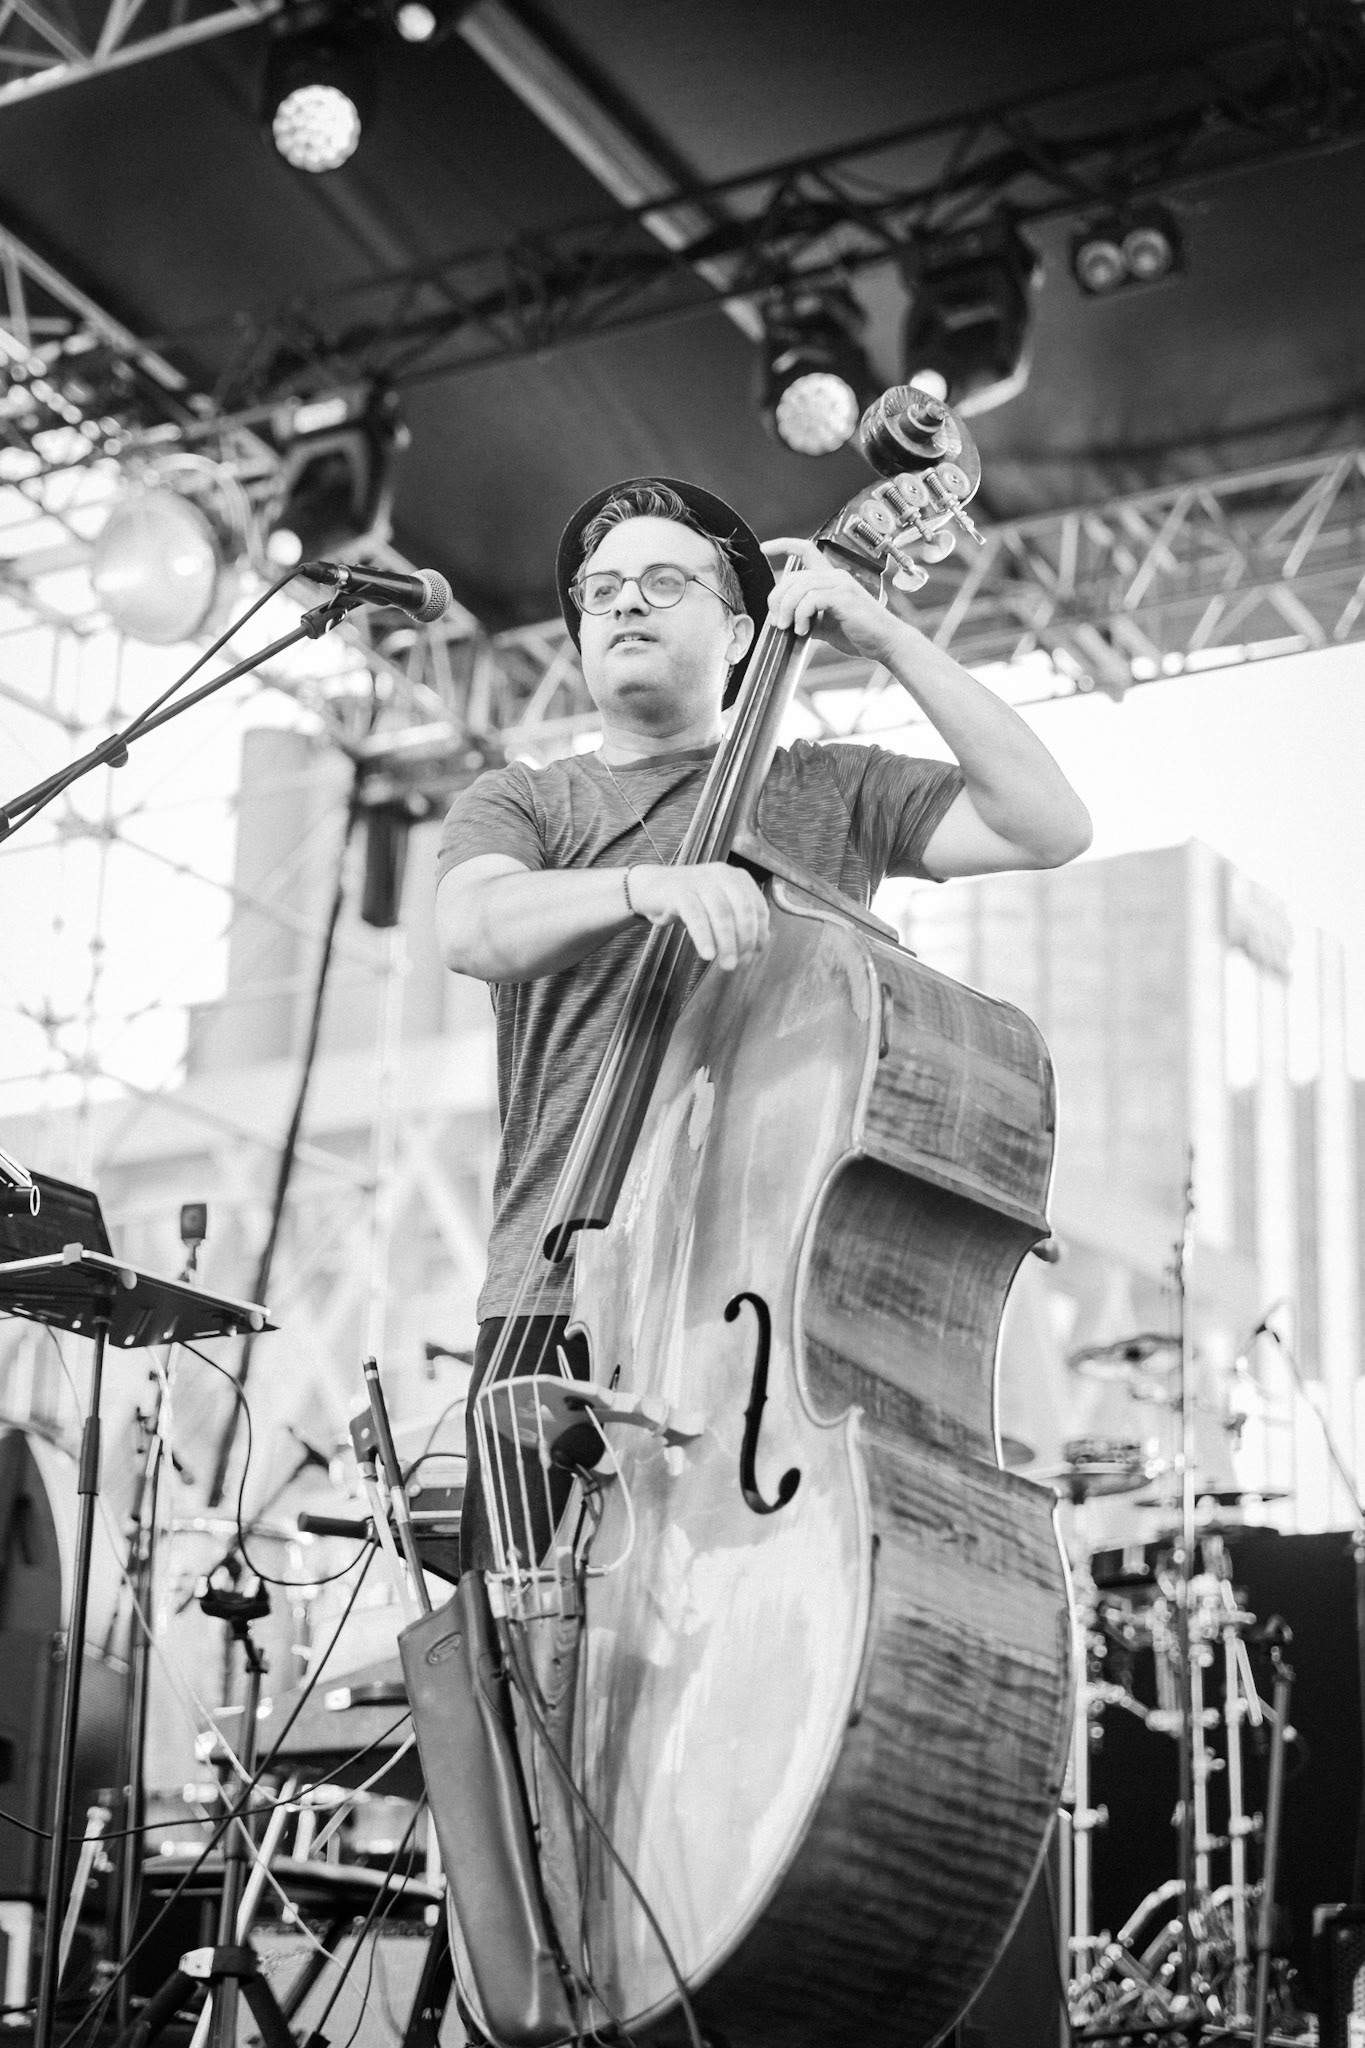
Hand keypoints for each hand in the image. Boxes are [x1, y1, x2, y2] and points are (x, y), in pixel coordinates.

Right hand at [628, 862, 769, 969]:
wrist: (651, 888)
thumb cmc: (690, 902)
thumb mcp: (718, 908)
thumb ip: (739, 922)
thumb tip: (760, 945)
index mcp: (736, 878)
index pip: (757, 906)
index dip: (760, 932)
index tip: (755, 953)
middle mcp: (721, 874)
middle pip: (742, 910)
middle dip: (745, 940)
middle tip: (739, 963)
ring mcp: (700, 881)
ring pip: (721, 914)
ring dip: (727, 944)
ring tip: (727, 965)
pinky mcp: (679, 891)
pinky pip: (696, 917)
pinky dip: (704, 937)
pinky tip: (707, 955)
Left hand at [761, 536, 905, 662]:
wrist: (885, 643)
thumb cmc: (858, 634)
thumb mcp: (825, 624)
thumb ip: (806, 617)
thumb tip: (782, 620)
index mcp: (831, 578)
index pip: (805, 549)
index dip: (783, 544)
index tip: (764, 548)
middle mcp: (835, 575)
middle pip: (794, 575)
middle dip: (777, 598)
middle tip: (776, 621)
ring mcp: (840, 584)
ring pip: (799, 587)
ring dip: (787, 610)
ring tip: (789, 628)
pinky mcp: (844, 597)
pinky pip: (811, 600)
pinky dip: (801, 616)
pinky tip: (804, 631)